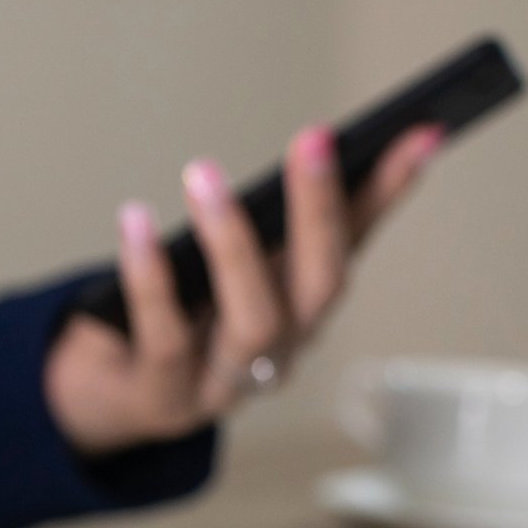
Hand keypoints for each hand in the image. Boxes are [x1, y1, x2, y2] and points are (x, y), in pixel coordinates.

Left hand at [44, 123, 444, 458]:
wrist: (106, 397)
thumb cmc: (177, 317)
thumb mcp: (227, 264)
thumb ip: (273, 216)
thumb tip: (325, 140)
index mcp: (302, 310)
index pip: (356, 241)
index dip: (390, 189)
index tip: (421, 130)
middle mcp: (281, 352)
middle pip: (321, 286)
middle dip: (322, 211)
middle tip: (314, 138)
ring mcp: (227, 385)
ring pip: (254, 320)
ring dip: (233, 242)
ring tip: (203, 173)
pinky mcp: (165, 397)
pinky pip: (165, 336)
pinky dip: (151, 277)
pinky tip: (135, 223)